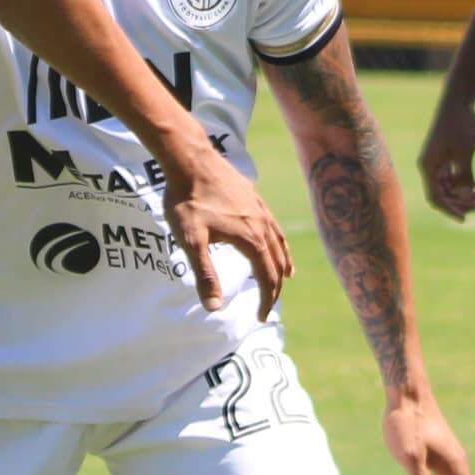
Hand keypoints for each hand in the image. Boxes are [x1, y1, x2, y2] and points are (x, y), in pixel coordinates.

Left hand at [158, 142, 292, 319]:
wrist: (190, 159)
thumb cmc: (187, 200)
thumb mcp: (191, 241)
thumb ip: (205, 275)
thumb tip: (214, 308)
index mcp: (250, 239)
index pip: (266, 277)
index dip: (265, 299)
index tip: (260, 316)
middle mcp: (262, 225)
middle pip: (276, 263)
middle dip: (274, 288)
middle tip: (266, 306)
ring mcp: (260, 209)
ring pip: (279, 242)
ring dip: (282, 263)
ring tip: (286, 276)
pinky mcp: (254, 197)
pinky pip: (274, 225)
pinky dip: (279, 241)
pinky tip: (272, 238)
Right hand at [418, 96, 474, 221]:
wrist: (459, 101)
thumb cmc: (460, 125)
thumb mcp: (464, 153)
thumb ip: (464, 176)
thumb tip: (464, 198)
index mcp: (428, 167)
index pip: (435, 198)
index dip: (449, 210)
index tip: (464, 219)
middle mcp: (429, 166)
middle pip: (443, 194)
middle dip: (461, 202)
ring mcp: (437, 161)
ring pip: (449, 186)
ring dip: (464, 193)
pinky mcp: (445, 155)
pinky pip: (452, 176)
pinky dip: (463, 182)